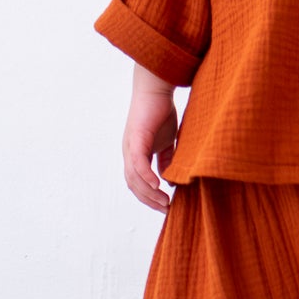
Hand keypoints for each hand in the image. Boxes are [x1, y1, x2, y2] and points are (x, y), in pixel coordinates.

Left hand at [121, 80, 180, 212]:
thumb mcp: (167, 141)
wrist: (156, 89)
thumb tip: (169, 180)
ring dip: (149, 193)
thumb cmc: (161, 112)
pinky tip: (158, 186)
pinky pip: (139, 163)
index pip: (137, 183)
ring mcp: (130, 146)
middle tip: (166, 210)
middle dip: (149, 200)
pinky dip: (147, 177)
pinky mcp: (136, 138)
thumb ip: (167, 160)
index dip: (149, 197)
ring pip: (135, 178)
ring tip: (164, 202)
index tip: (164, 207)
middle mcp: (128, 153)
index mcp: (135, 154)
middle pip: (133, 185)